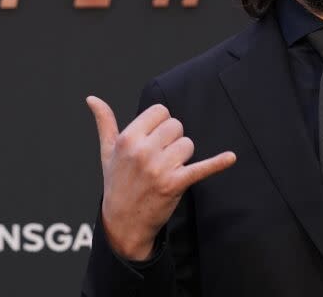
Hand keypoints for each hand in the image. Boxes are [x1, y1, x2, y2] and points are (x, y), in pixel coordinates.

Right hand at [86, 95, 236, 259]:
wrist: (122, 223)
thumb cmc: (117, 183)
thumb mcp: (107, 152)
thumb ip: (105, 122)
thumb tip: (92, 99)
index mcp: (128, 139)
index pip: (161, 111)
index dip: (161, 124)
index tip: (155, 139)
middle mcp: (142, 151)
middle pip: (176, 125)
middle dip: (173, 140)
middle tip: (161, 158)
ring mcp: (159, 168)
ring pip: (188, 144)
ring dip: (183, 156)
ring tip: (167, 170)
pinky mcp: (175, 184)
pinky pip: (201, 168)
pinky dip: (217, 163)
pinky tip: (230, 158)